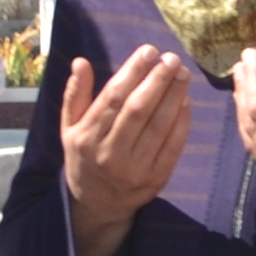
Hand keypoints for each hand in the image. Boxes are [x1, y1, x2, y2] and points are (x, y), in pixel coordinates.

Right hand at [59, 47, 188, 255]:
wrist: (96, 205)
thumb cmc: (84, 157)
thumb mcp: (69, 128)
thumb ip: (75, 95)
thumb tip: (80, 62)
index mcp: (86, 137)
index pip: (112, 98)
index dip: (132, 72)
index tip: (148, 51)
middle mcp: (109, 153)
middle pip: (138, 110)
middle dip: (157, 80)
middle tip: (171, 58)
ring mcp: (134, 169)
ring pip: (158, 126)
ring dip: (174, 96)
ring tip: (182, 73)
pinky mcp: (155, 179)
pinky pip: (172, 146)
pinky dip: (181, 122)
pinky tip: (185, 101)